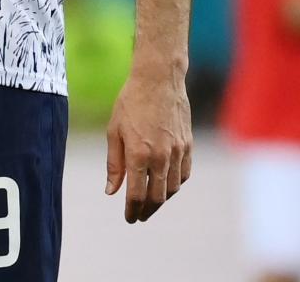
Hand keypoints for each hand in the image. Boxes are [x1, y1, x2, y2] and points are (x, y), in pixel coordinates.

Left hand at [104, 66, 192, 223]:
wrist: (159, 81)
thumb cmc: (130, 103)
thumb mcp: (114, 131)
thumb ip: (113, 164)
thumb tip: (111, 191)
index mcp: (138, 154)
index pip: (136, 194)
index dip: (132, 210)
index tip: (129, 218)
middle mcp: (161, 157)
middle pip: (156, 197)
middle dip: (147, 211)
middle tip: (139, 216)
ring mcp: (178, 152)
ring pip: (172, 188)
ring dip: (161, 200)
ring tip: (150, 203)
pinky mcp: (188, 146)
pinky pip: (184, 174)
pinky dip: (175, 185)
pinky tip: (166, 186)